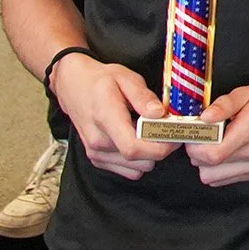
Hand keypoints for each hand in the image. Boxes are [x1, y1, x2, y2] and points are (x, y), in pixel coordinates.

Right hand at [48, 53, 178, 179]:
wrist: (73, 86)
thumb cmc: (100, 80)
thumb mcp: (126, 78)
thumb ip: (143, 97)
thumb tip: (159, 114)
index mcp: (106, 119)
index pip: (134, 148)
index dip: (160, 147)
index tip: (175, 136)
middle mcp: (98, 141)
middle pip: (141, 161)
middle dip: (159, 148)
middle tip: (164, 130)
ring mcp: (96, 153)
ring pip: (137, 169)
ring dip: (149, 155)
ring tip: (148, 133)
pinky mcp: (97, 159)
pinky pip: (128, 171)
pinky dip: (138, 160)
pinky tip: (136, 139)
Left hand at [183, 75, 248, 186]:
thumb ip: (224, 104)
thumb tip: (204, 118)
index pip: (212, 153)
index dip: (195, 145)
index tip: (194, 132)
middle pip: (209, 169)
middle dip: (197, 153)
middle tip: (201, 136)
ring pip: (213, 178)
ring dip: (205, 163)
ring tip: (213, 143)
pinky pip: (225, 180)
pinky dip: (217, 169)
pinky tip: (224, 151)